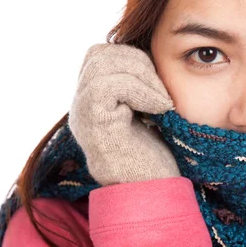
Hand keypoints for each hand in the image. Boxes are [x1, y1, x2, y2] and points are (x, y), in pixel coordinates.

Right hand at [68, 43, 179, 185]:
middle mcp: (82, 106)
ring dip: (143, 75)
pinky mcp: (92, 124)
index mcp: (95, 101)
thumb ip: (141, 87)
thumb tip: (149, 56)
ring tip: (163, 101)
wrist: (154, 192)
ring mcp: (83, 115)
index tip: (159, 83)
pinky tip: (160, 108)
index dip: (133, 57)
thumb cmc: (157, 157)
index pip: (102, 53)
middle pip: (100, 53)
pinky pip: (107, 85)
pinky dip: (141, 90)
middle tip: (162, 90)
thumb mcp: (150, 112)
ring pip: (102, 64)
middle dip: (138, 62)